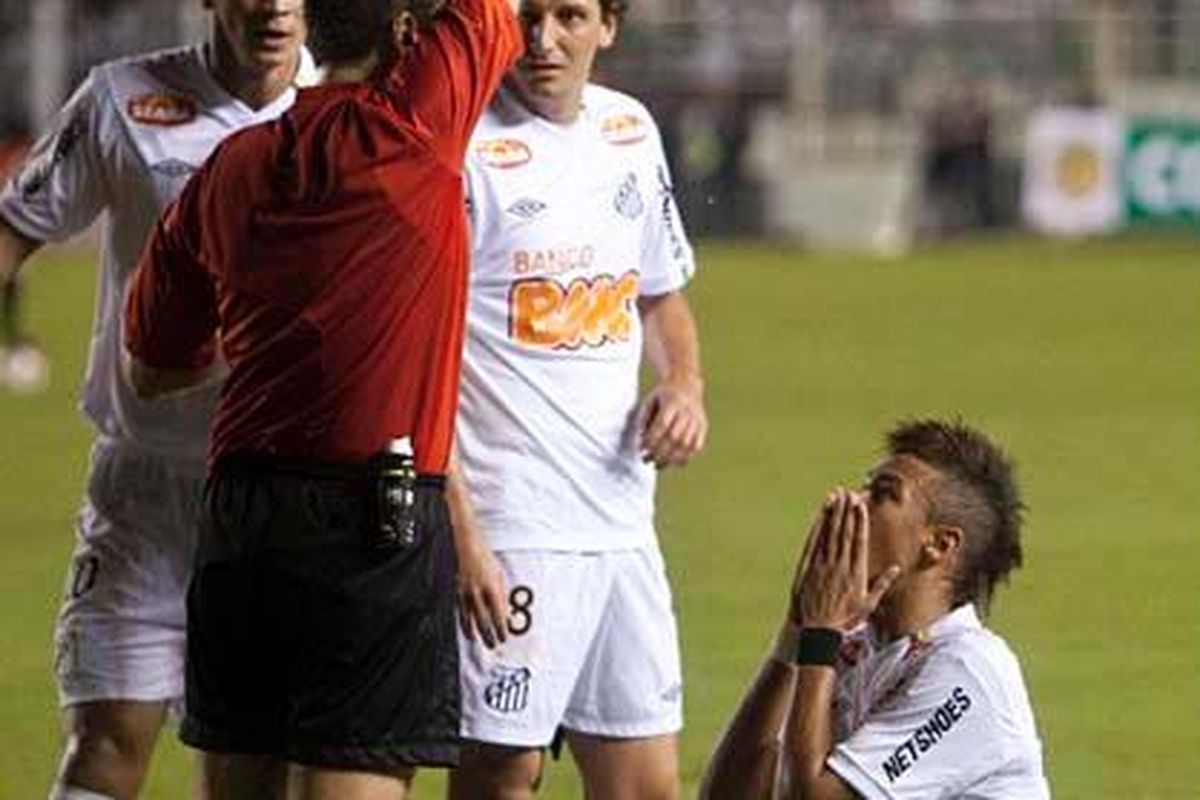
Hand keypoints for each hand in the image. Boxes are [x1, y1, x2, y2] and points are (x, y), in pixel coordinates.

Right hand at [456, 534, 508, 648]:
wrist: (470, 548)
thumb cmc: (488, 561)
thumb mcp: (500, 577)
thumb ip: (502, 597)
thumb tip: (506, 615)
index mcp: (491, 588)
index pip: (497, 614)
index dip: (501, 628)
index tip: (504, 637)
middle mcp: (478, 592)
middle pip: (484, 620)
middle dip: (489, 634)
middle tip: (494, 645)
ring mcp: (466, 593)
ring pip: (471, 619)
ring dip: (477, 633)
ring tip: (480, 643)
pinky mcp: (459, 592)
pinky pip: (462, 613)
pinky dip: (465, 624)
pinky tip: (469, 632)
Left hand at [637, 375, 706, 467]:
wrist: (686, 384)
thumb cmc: (663, 396)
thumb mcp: (650, 400)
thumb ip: (644, 418)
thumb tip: (642, 438)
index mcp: (672, 402)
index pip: (662, 425)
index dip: (651, 439)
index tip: (641, 448)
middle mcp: (687, 411)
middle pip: (674, 437)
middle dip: (659, 452)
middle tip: (647, 460)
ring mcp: (697, 419)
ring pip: (686, 444)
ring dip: (671, 458)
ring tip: (658, 465)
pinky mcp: (703, 426)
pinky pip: (696, 446)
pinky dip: (686, 457)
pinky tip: (675, 463)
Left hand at [789, 489, 898, 631]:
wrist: (817, 630)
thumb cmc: (844, 619)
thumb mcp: (868, 605)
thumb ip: (882, 585)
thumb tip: (897, 568)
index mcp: (856, 574)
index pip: (859, 541)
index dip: (860, 521)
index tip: (861, 505)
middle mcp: (840, 567)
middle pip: (845, 533)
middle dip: (847, 511)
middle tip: (850, 493)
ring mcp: (823, 566)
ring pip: (829, 535)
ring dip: (833, 514)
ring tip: (837, 496)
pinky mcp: (809, 568)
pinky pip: (814, 543)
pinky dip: (818, 527)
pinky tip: (821, 514)